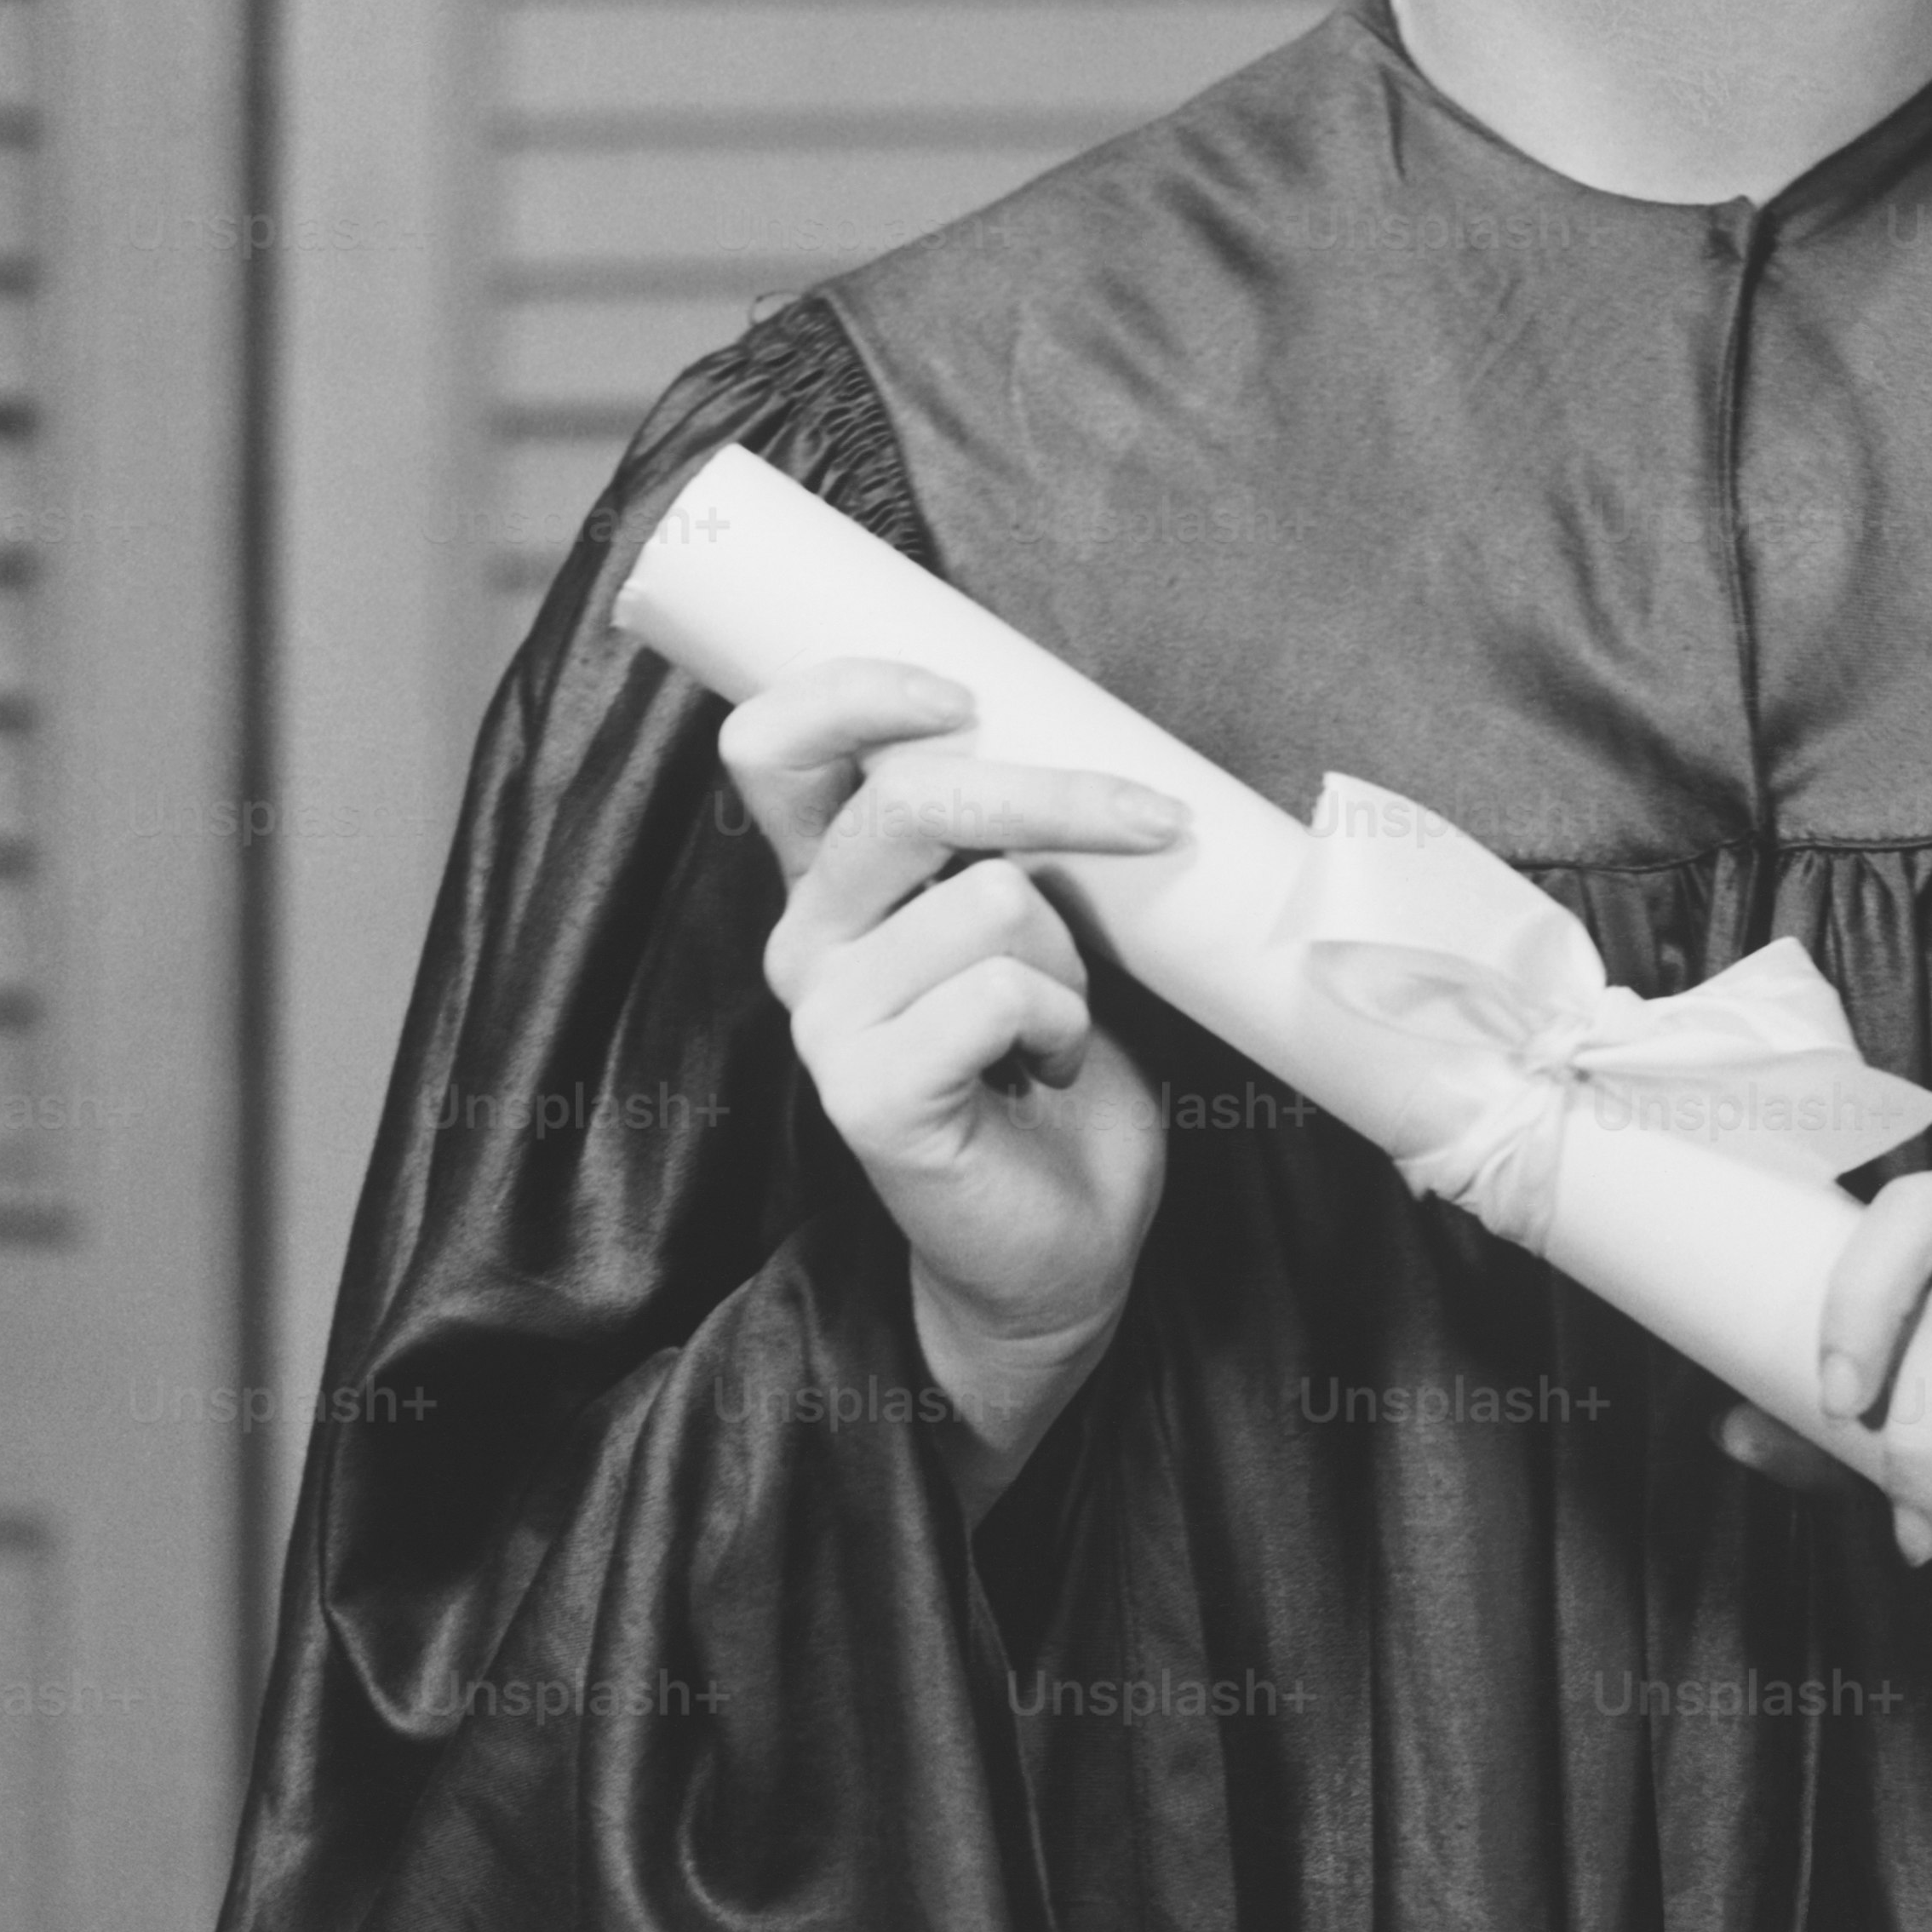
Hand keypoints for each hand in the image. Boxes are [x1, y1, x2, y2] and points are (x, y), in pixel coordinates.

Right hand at [721, 658, 1190, 1515]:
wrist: (1065, 1239)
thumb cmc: (1051, 1062)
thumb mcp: (1032, 914)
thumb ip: (1002, 832)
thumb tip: (1065, 722)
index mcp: (831, 884)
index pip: (773, 748)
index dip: (850, 693)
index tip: (956, 691)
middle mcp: (805, 942)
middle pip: (912, 798)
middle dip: (1060, 796)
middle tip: (1157, 821)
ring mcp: (825, 1021)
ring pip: (993, 896)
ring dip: (1072, 952)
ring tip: (1059, 1018)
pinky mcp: (867, 1095)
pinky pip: (1002, 990)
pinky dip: (1062, 1020)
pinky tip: (1045, 1069)